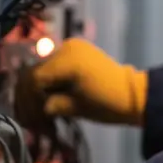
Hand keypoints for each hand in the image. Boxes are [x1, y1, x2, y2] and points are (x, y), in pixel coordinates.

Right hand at [14, 37, 147, 128]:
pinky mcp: (75, 49)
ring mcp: (71, 46)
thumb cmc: (108, 104)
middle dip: (30, 93)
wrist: (133, 94)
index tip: (31, 117)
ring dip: (37, 87)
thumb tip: (36, 110)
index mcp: (69, 61)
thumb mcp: (78, 108)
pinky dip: (48, 79)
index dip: (30, 99)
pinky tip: (46, 95)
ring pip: (42, 66)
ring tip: (36, 107)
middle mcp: (67, 47)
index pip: (36, 78)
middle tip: (29, 114)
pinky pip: (53, 63)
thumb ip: (53, 105)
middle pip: (36, 70)